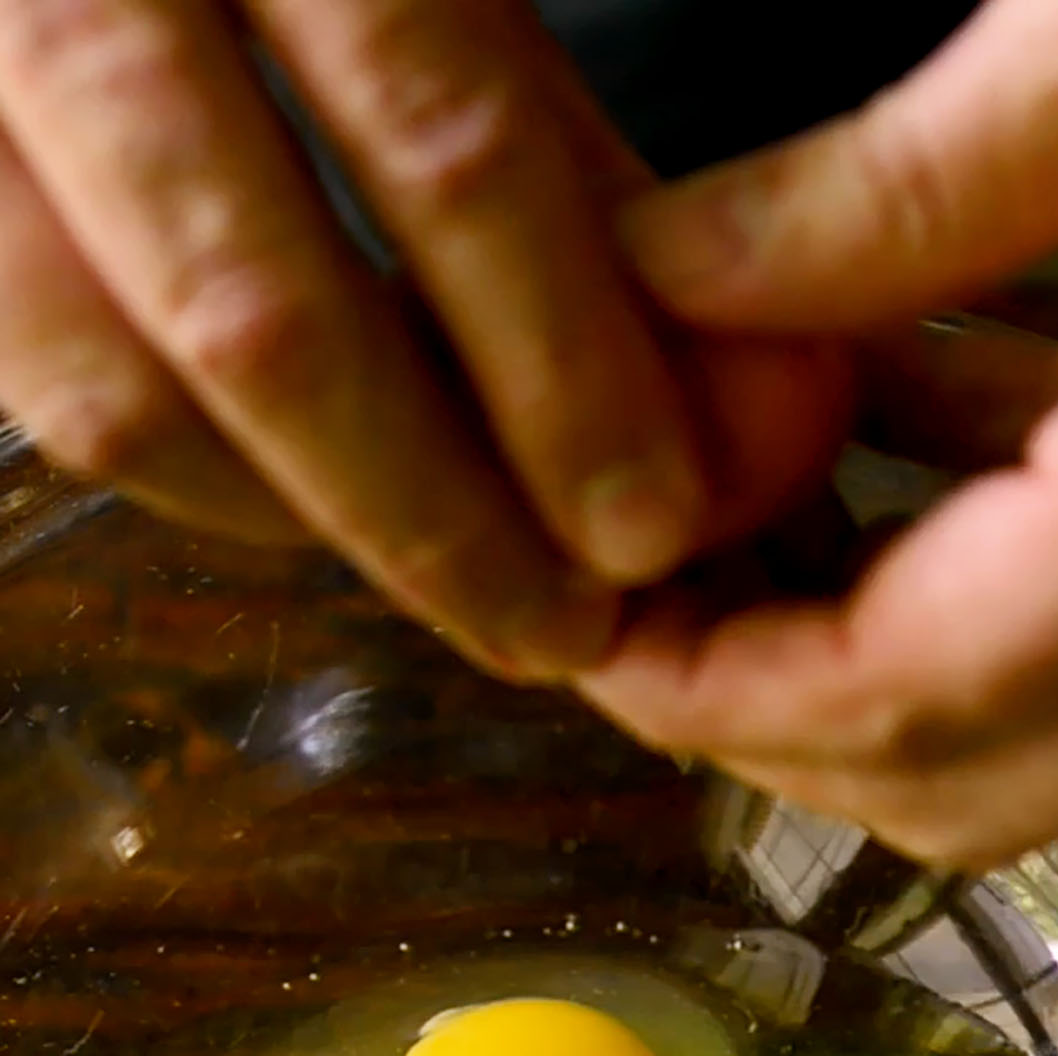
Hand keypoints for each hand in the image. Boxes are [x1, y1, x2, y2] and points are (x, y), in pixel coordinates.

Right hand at [0, 1, 846, 677]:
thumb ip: (541, 144)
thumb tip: (703, 400)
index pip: (441, 140)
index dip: (561, 361)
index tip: (649, 522)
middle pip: (265, 316)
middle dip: (437, 516)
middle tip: (557, 625)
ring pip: (116, 392)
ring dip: (307, 523)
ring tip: (450, 582)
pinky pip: (43, 387)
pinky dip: (191, 473)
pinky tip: (302, 494)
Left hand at [589, 0, 1057, 867]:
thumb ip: (904, 182)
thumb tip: (674, 277)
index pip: (905, 697)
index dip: (713, 689)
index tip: (590, 622)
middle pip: (951, 774)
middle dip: (762, 702)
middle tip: (637, 575)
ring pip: (1023, 736)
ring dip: (852, 646)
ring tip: (740, 490)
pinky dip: (967, 566)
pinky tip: (899, 413)